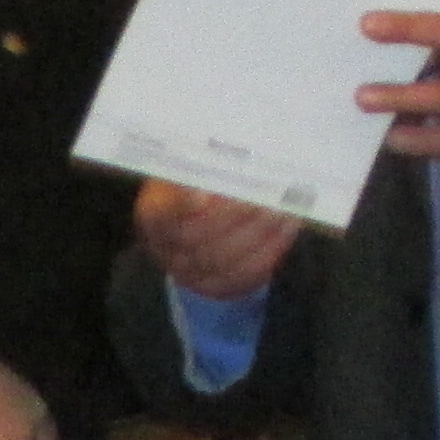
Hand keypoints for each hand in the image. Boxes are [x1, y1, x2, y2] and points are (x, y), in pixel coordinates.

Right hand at [139, 180, 300, 302]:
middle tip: (265, 198)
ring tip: (283, 212)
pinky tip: (285, 230)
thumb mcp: (190, 170)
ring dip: (259, 235)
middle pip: (198, 238)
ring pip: (225, 261)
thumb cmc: (197, 187)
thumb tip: (233, 153)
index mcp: (153, 215)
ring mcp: (189, 273)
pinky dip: (269, 252)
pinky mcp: (216, 286)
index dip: (182, 205)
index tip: (205, 192)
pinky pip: (244, 276)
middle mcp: (165, 249)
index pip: (162, 213)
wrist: (197, 225)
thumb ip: (206, 167)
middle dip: (235, 217)